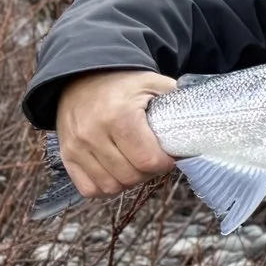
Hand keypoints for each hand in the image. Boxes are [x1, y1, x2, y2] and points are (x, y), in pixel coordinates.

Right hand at [55, 70, 178, 198]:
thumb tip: (199, 123)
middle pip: (130, 176)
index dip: (164, 163)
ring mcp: (76, 147)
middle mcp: (93, 133)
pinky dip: (105, 186)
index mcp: (119, 116)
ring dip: (128, 180)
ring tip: (135, 164)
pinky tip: (116, 171)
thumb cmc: (123, 83)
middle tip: (153, 159)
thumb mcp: (154, 83)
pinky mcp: (66, 155)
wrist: (81, 77)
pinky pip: (88, 188)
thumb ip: (177, 102)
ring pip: (110, 186)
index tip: (169, 156)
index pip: (148, 160)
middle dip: (149, 172)